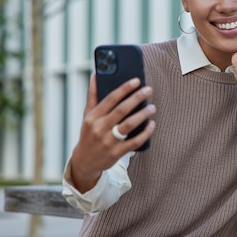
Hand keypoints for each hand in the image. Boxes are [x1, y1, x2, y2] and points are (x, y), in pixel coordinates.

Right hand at [70, 75, 155, 191]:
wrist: (84, 161)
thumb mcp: (87, 115)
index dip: (124, 88)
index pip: (110, 99)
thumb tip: (95, 75)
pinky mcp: (116, 153)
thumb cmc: (89, 134)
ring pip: (128, 125)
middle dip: (136, 98)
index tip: (136, 81)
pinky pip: (134, 142)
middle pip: (121, 110)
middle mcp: (100, 128)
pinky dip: (145, 133)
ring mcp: (108, 141)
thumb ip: (93, 96)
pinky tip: (152, 125)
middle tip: (148, 90)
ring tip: (152, 107)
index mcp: (93, 117)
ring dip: (142, 115)